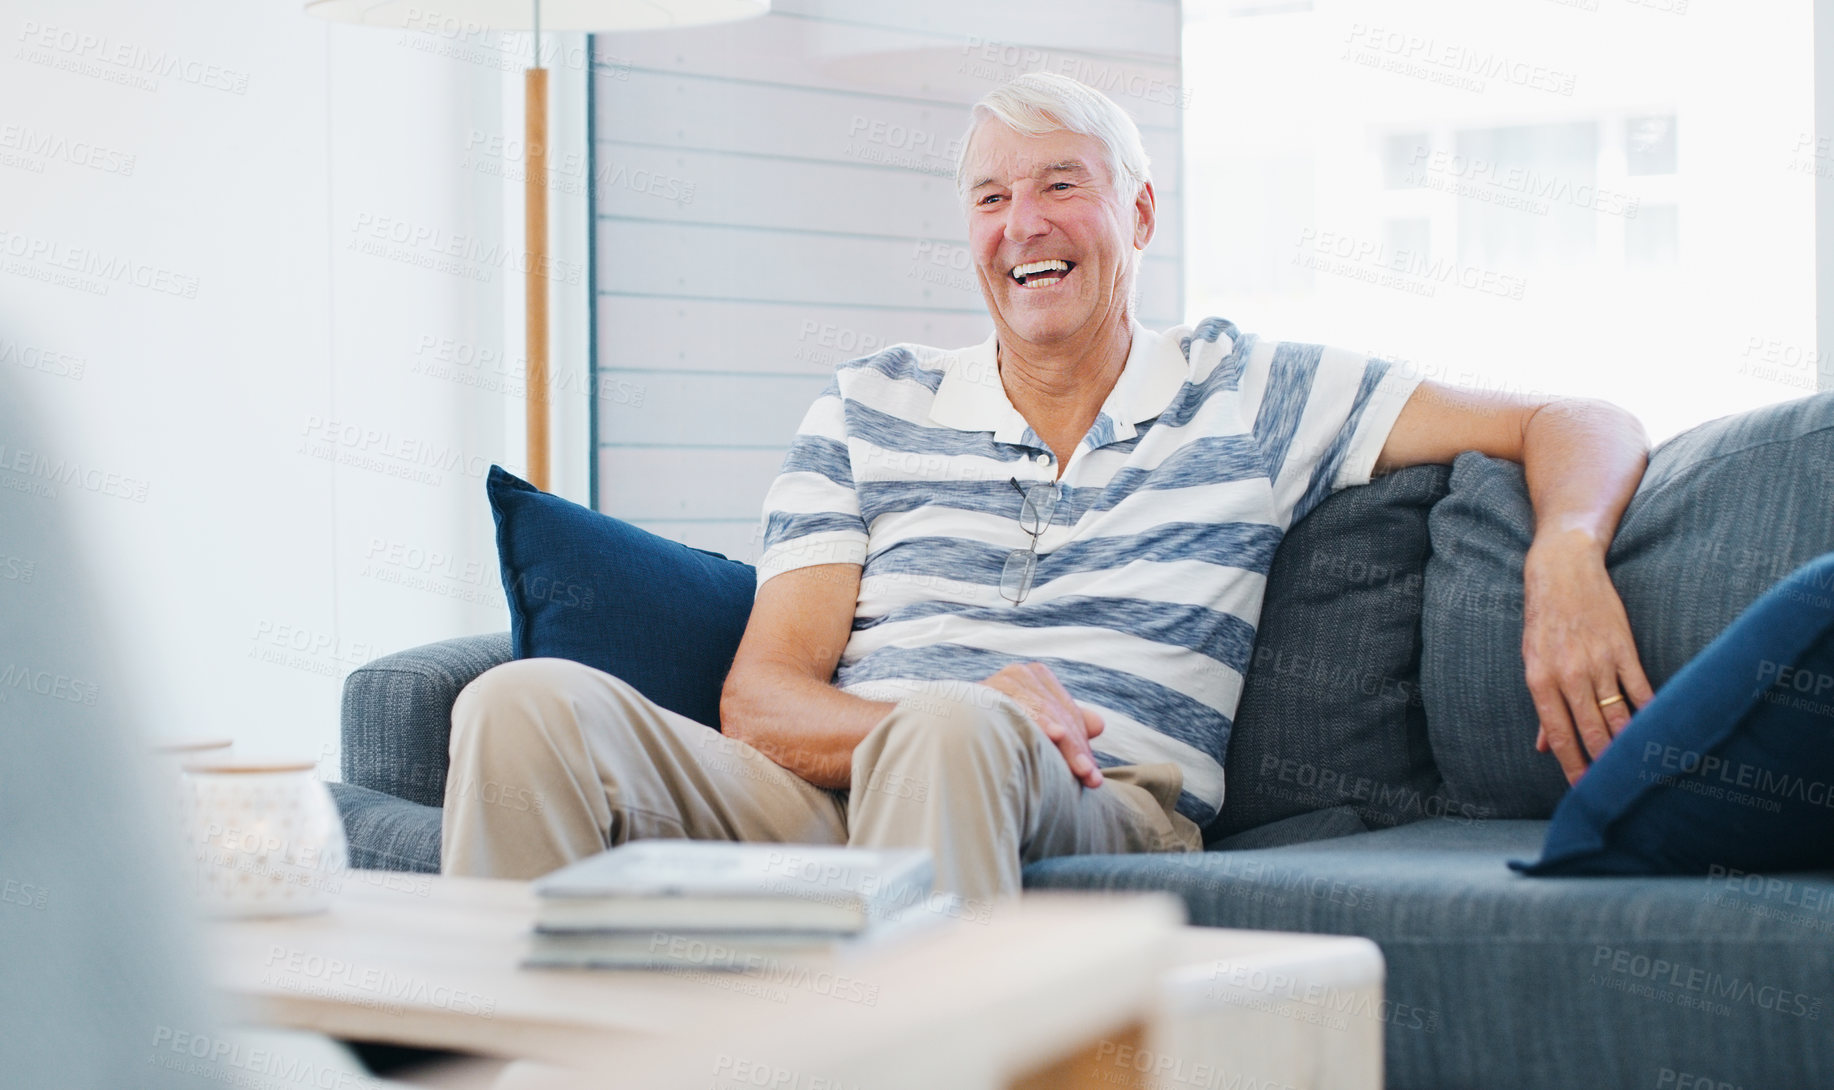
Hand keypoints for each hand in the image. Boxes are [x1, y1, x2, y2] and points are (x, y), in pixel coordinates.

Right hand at [980, 662, 1105, 787]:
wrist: (942, 730)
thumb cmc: (993, 733)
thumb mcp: (1034, 726)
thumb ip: (1066, 723)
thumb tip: (1098, 725)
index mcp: (1035, 678)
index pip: (1067, 713)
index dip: (1082, 746)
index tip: (1094, 778)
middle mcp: (1019, 674)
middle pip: (1058, 715)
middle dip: (1076, 750)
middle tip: (1090, 779)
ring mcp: (1001, 680)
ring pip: (1043, 713)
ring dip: (1064, 743)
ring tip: (1081, 767)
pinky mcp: (983, 689)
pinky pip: (1016, 708)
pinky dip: (1035, 722)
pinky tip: (1053, 734)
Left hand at [1520, 535, 1655, 783]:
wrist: (1563, 571)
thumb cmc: (1544, 621)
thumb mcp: (1533, 661)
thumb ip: (1543, 707)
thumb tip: (1542, 747)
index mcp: (1541, 680)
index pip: (1559, 734)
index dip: (1572, 765)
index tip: (1583, 789)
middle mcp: (1569, 674)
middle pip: (1591, 731)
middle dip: (1604, 764)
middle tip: (1614, 788)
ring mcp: (1598, 662)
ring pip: (1618, 715)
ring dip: (1629, 745)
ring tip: (1638, 769)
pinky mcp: (1623, 649)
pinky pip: (1640, 689)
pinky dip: (1651, 714)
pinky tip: (1658, 732)